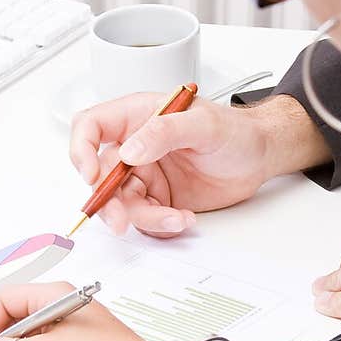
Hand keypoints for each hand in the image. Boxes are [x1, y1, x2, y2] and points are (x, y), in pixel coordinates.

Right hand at [69, 91, 328, 236]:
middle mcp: (135, 146)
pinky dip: (161, 224)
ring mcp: (145, 174)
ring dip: (143, 217)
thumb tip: (131, 149)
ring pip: (122, 203)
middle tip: (123, 220)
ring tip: (173, 218)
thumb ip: (164, 132)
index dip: (81, 150)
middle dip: (109, 201)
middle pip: (100, 175)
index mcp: (137, 116)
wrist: (258, 158)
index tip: (91, 174)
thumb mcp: (203, 124)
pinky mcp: (158, 198)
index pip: (90, 127)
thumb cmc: (234, 131)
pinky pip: (145, 218)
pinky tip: (182, 218)